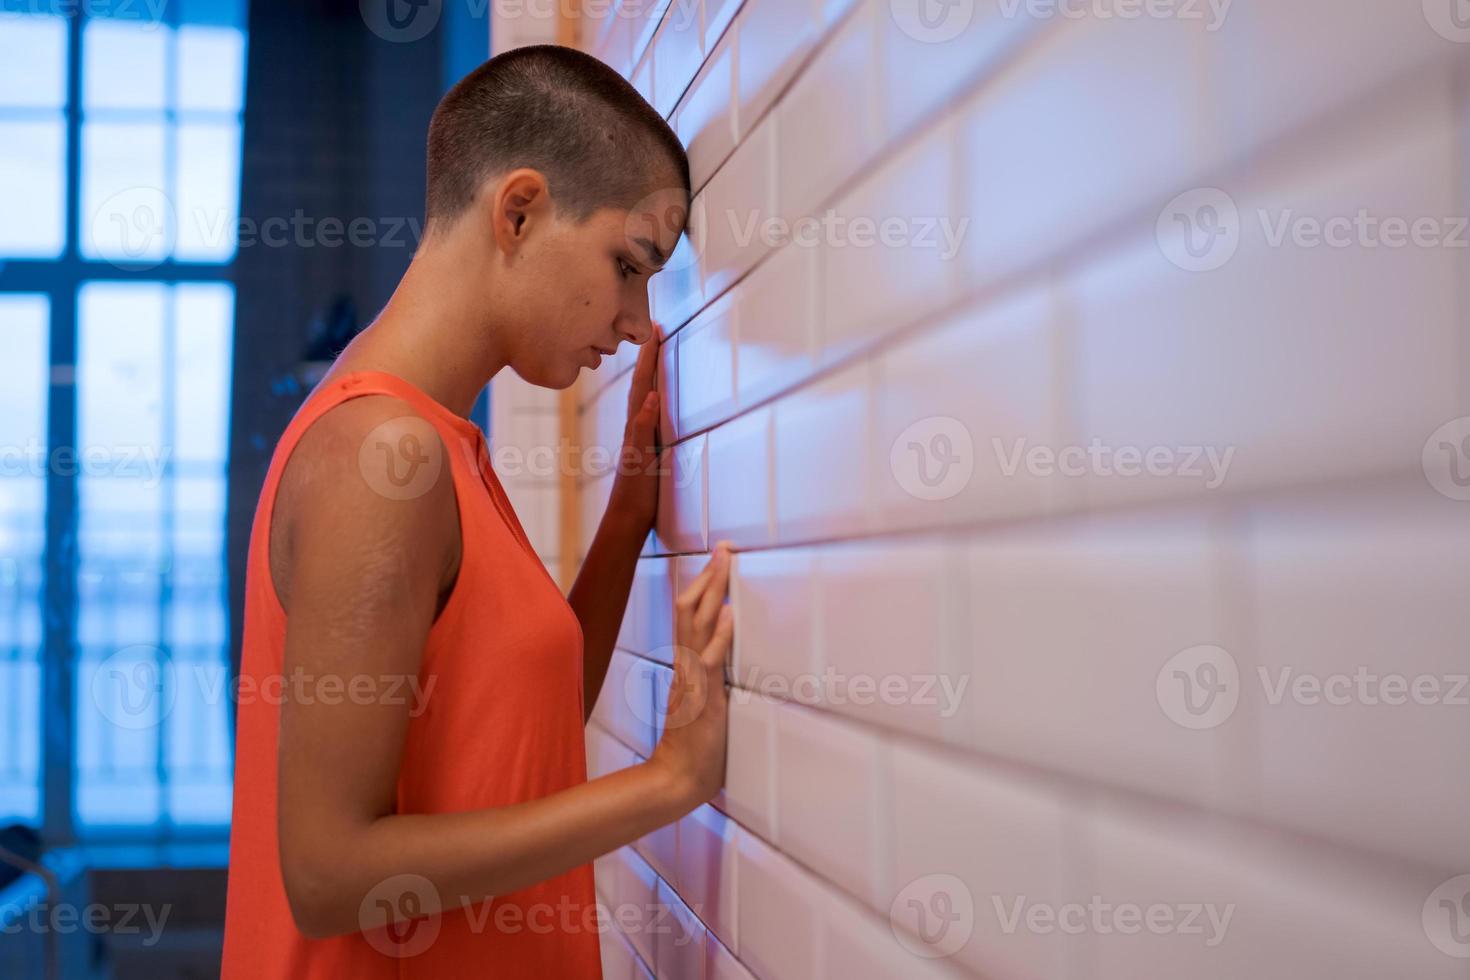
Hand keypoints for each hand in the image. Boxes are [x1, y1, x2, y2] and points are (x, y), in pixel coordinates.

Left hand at [606, 323, 662, 532]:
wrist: (628, 519)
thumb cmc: (636, 492)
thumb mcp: (641, 459)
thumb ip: (644, 428)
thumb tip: (650, 396)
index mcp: (636, 424)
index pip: (643, 382)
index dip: (649, 356)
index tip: (655, 329)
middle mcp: (636, 426)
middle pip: (642, 383)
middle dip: (649, 356)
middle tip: (655, 329)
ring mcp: (640, 436)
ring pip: (643, 395)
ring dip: (649, 373)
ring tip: (655, 353)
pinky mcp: (645, 448)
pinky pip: (648, 413)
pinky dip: (652, 396)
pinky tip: (655, 397)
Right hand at [650, 541, 733, 808]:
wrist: (676, 779)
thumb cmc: (696, 747)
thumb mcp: (708, 703)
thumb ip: (715, 678)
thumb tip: (733, 659)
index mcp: (687, 664)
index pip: (690, 613)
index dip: (704, 583)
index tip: (719, 556)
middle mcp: (685, 664)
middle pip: (690, 607)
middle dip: (709, 574)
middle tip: (725, 545)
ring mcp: (691, 678)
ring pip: (697, 623)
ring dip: (714, 590)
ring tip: (727, 561)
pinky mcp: (701, 697)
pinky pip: (709, 660)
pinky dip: (721, 635)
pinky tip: (732, 614)